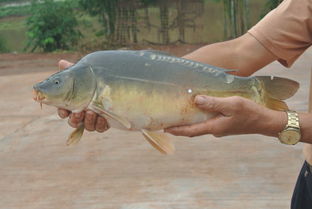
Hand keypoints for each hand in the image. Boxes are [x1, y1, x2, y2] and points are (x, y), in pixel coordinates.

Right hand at [57, 60, 108, 131]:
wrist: (117, 86)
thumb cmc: (96, 79)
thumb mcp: (85, 74)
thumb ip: (72, 71)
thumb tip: (61, 62)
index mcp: (74, 103)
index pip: (64, 112)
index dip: (63, 112)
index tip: (64, 110)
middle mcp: (82, 113)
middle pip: (74, 121)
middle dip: (75, 119)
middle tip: (78, 113)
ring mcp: (93, 119)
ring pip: (87, 126)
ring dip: (88, 121)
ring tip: (92, 112)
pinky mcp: (104, 123)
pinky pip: (100, 128)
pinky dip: (100, 124)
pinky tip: (103, 118)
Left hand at [165, 95, 286, 137]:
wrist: (265, 122)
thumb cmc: (250, 112)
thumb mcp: (232, 104)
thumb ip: (214, 103)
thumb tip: (196, 100)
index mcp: (214, 127)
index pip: (190, 131)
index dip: (176, 130)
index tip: (164, 128)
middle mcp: (214, 130)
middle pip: (192, 130)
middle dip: (179, 127)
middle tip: (167, 121)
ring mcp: (219, 128)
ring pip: (199, 125)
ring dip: (188, 122)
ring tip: (178, 114)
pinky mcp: (224, 125)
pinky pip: (207, 122)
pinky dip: (199, 118)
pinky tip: (197, 109)